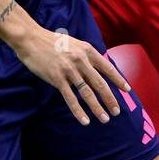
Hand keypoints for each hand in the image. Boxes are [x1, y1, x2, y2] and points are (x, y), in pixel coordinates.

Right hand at [10, 25, 129, 124]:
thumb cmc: (52, 41)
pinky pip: (70, 98)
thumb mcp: (74, 43)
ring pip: (87, 93)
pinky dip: (79, 111)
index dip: (118, 80)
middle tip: (117, 111)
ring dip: (97, 108)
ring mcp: (69, 70)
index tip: (127, 90)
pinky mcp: (57, 79)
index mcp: (87, 50)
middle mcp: (81, 60)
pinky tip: (85, 120)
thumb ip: (85, 55)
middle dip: (110, 99)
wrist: (31, 39)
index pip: (107, 68)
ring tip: (105, 118)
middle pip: (100, 84)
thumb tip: (96, 67)